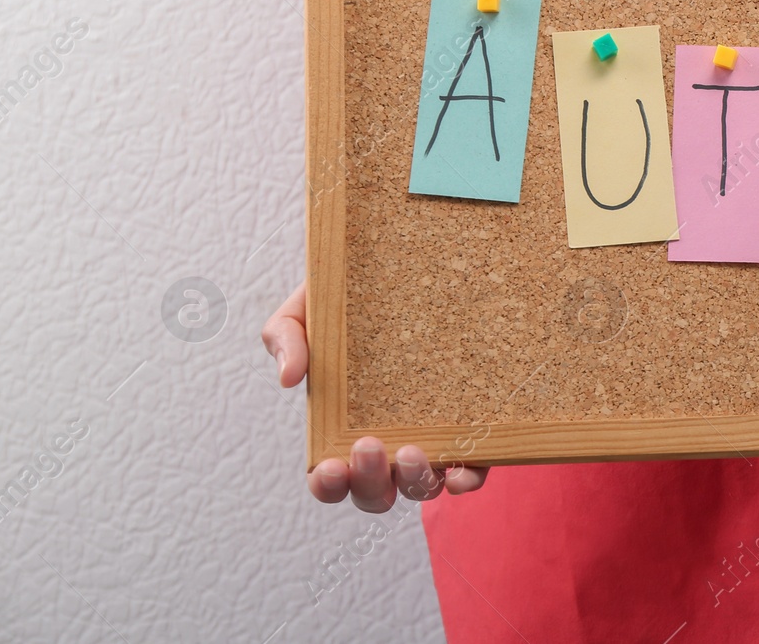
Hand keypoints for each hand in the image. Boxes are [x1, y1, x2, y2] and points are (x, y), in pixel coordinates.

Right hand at [261, 282, 490, 511]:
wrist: (407, 267)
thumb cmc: (349, 298)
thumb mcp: (308, 309)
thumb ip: (286, 337)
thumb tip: (289, 378)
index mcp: (344, 426)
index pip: (333, 476)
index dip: (328, 484)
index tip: (328, 465)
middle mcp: (388, 440)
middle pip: (376, 492)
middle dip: (369, 482)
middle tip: (368, 445)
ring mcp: (431, 435)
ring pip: (422, 485)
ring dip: (414, 481)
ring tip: (412, 451)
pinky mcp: (473, 425)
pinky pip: (473, 466)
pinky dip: (466, 479)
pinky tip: (461, 473)